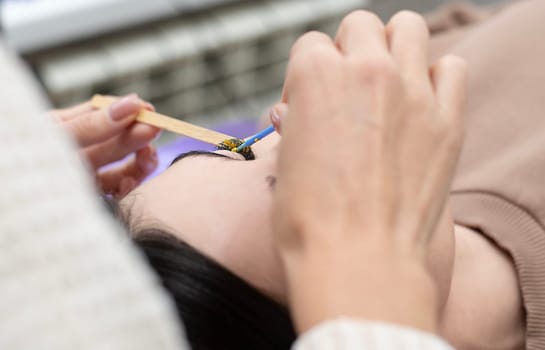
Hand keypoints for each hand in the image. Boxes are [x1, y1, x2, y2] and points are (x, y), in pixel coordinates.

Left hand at [49, 94, 160, 197]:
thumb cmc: (17, 173)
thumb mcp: (56, 138)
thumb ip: (92, 124)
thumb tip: (130, 104)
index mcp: (58, 131)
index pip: (99, 113)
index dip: (125, 109)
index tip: (146, 109)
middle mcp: (73, 156)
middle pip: (115, 141)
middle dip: (137, 134)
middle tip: (154, 129)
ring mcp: (82, 181)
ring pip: (122, 169)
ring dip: (140, 162)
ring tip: (147, 157)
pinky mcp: (91, 204)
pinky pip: (117, 196)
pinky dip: (129, 188)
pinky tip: (128, 183)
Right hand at [272, 11, 465, 332]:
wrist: (357, 259)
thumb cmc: (310, 220)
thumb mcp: (284, 161)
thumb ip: (294, 122)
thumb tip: (294, 112)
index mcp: (314, 75)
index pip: (311, 45)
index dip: (304, 75)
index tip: (306, 106)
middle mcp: (365, 71)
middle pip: (359, 26)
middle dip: (348, 50)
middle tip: (346, 88)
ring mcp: (411, 91)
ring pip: (409, 29)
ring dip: (393, 47)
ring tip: (386, 81)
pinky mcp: (446, 119)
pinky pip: (452, 69)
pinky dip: (436, 77)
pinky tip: (420, 103)